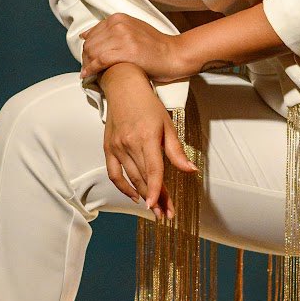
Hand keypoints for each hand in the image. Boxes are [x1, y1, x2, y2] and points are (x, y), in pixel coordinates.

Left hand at [81, 15, 186, 84]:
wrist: (173, 54)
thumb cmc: (154, 45)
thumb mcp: (131, 28)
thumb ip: (110, 30)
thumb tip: (86, 35)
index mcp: (118, 18)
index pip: (92, 33)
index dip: (87, 48)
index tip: (87, 58)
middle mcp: (119, 25)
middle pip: (90, 43)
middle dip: (85, 58)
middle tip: (86, 68)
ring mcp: (122, 38)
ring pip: (93, 52)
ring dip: (87, 65)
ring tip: (88, 73)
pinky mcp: (126, 52)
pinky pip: (100, 61)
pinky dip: (91, 69)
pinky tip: (88, 75)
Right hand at [101, 65, 197, 220]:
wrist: (123, 87)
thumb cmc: (148, 104)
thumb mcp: (168, 125)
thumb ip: (176, 151)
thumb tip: (191, 170)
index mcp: (146, 137)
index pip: (153, 170)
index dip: (157, 190)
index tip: (159, 206)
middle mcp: (129, 144)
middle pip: (144, 178)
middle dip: (156, 199)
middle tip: (166, 214)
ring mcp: (117, 147)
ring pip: (131, 178)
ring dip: (143, 196)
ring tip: (155, 208)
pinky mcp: (108, 148)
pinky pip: (114, 174)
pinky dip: (123, 187)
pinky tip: (135, 196)